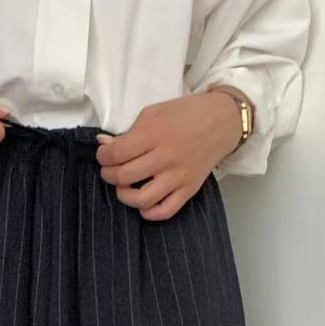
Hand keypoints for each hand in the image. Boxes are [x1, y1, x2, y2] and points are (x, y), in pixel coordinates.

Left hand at [95, 93, 243, 219]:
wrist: (221, 121)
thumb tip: (104, 144)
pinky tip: (143, 202)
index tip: (104, 154)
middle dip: (109, 175)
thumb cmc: (185, 114)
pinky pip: (164, 211)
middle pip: (124, 176)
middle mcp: (166, 157)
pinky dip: (148, 212)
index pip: (117, 153)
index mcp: (155, 134)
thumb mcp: (154, 112)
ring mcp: (178, 177)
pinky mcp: (189, 190)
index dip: (103, 156)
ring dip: (125, 196)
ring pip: (142, 200)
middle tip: (110, 170)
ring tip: (124, 187)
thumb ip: (128, 131)